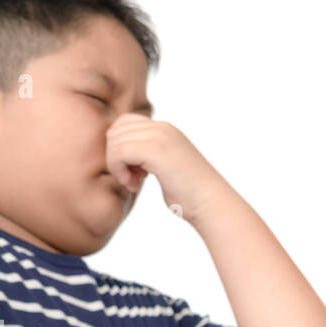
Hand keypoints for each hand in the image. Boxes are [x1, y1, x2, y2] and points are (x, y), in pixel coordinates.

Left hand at [105, 114, 227, 224]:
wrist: (210, 203)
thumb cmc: (188, 194)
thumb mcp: (164, 167)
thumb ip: (146, 155)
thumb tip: (122, 155)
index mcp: (165, 129)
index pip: (124, 123)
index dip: (119, 147)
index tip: (132, 171)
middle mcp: (163, 127)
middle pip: (116, 130)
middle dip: (116, 156)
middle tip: (131, 178)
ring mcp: (161, 136)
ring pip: (115, 141)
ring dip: (117, 166)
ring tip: (134, 182)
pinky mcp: (156, 150)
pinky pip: (119, 152)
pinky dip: (119, 171)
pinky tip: (134, 185)